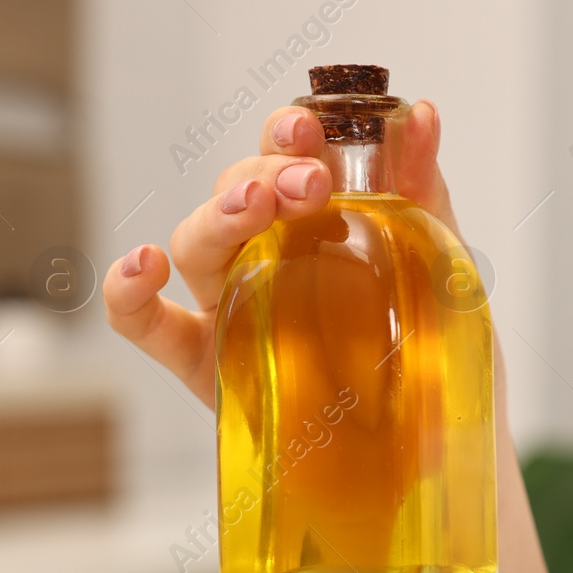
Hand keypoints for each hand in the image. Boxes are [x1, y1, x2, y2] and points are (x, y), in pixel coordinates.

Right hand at [102, 101, 461, 408]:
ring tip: (253, 208)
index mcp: (320, 228)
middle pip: (239, 193)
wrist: (435, 457)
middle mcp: (268, 260)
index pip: (289, 161)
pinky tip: (143, 265)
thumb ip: (425, 199)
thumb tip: (422, 114)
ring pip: (196, 244)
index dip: (290, 137)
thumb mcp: (444, 279)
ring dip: (218, 214)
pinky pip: (147, 324)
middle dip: (265, 173)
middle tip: (309, 183)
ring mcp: (233, 311)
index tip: (313, 134)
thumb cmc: (437, 367)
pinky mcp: (207, 368)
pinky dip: (129, 290)